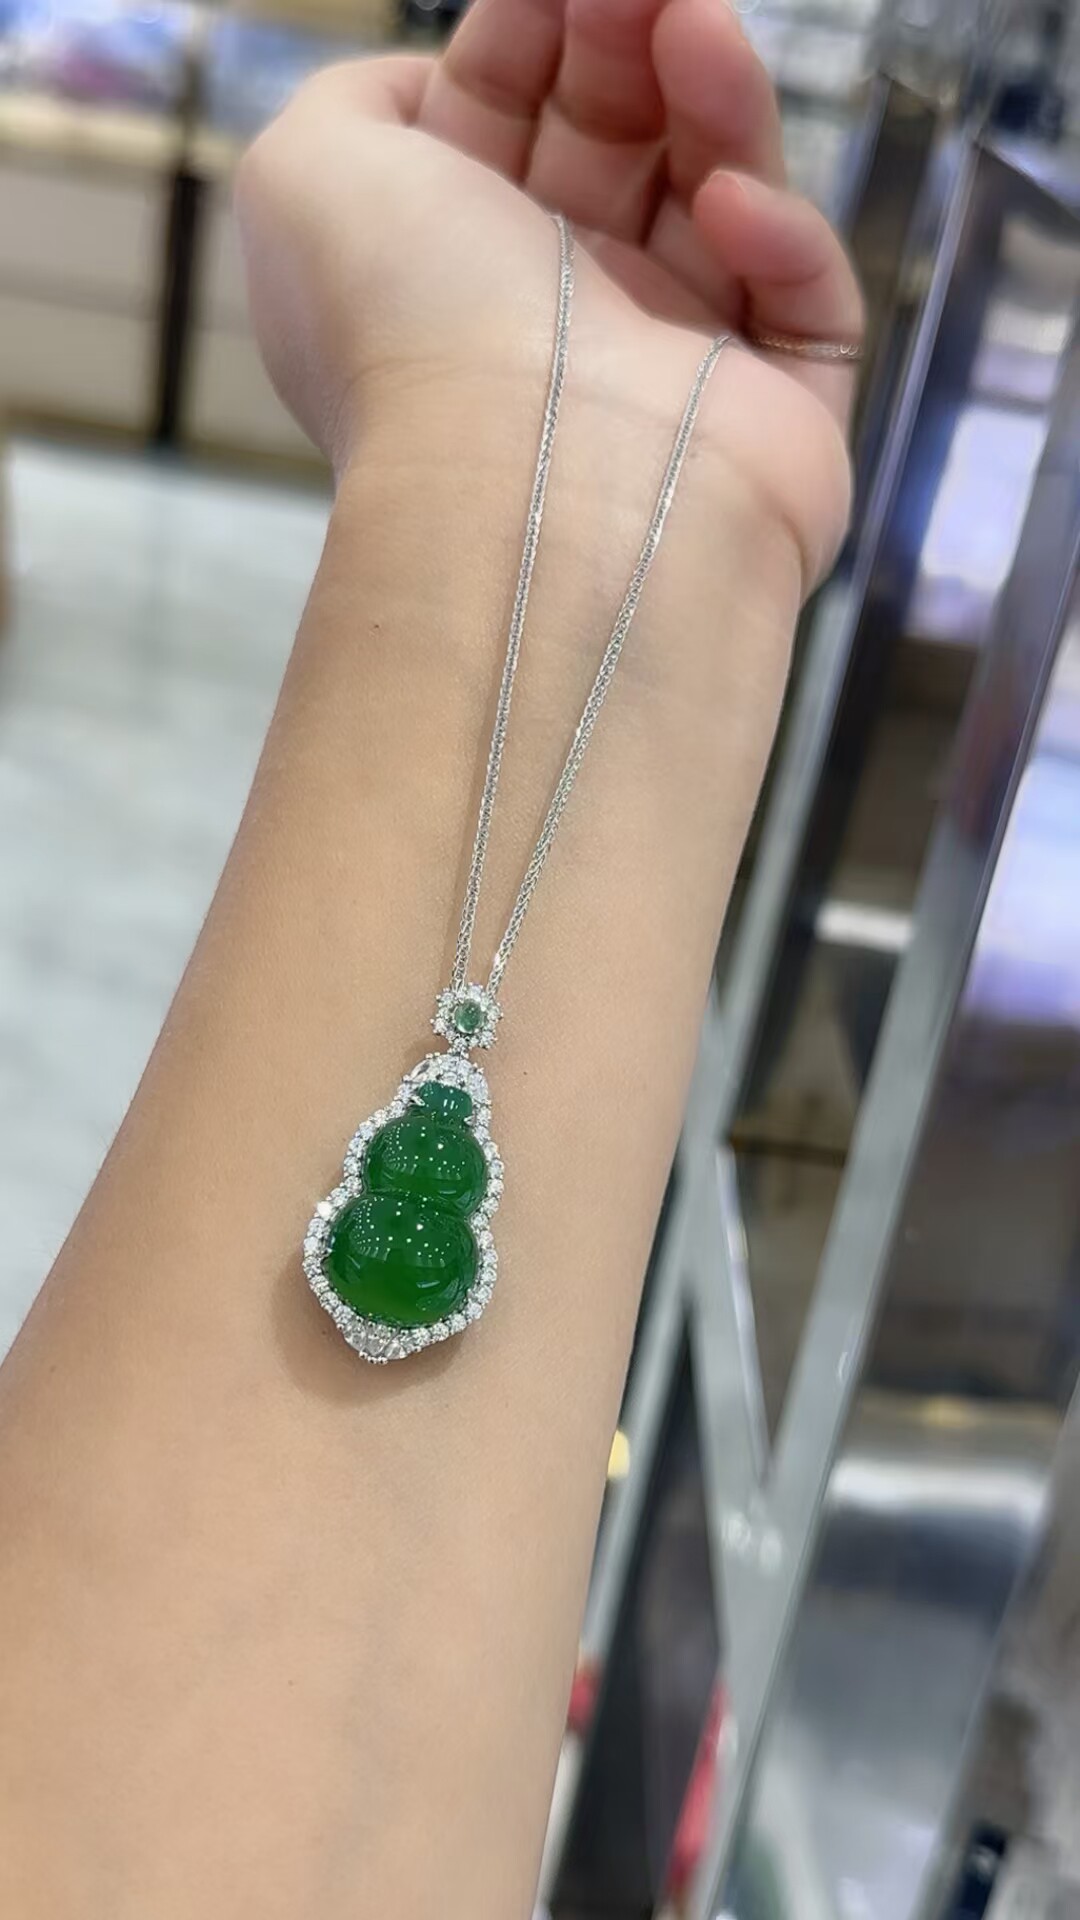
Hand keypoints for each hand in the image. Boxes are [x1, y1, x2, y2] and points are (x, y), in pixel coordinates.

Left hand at [236, 0, 860, 590]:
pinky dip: (781, 239)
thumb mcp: (304, 174)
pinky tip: (729, 210)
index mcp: (452, 266)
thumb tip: (430, 86)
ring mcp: (674, 371)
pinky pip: (805, 304)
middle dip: (632, 39)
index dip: (537, 23)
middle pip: (620, 139)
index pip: (509, 114)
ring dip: (717, 99)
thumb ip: (350, 101)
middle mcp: (561, 317)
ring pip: (722, 195)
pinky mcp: (779, 421)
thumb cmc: (411, 332)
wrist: (531, 499)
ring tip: (700, 32)